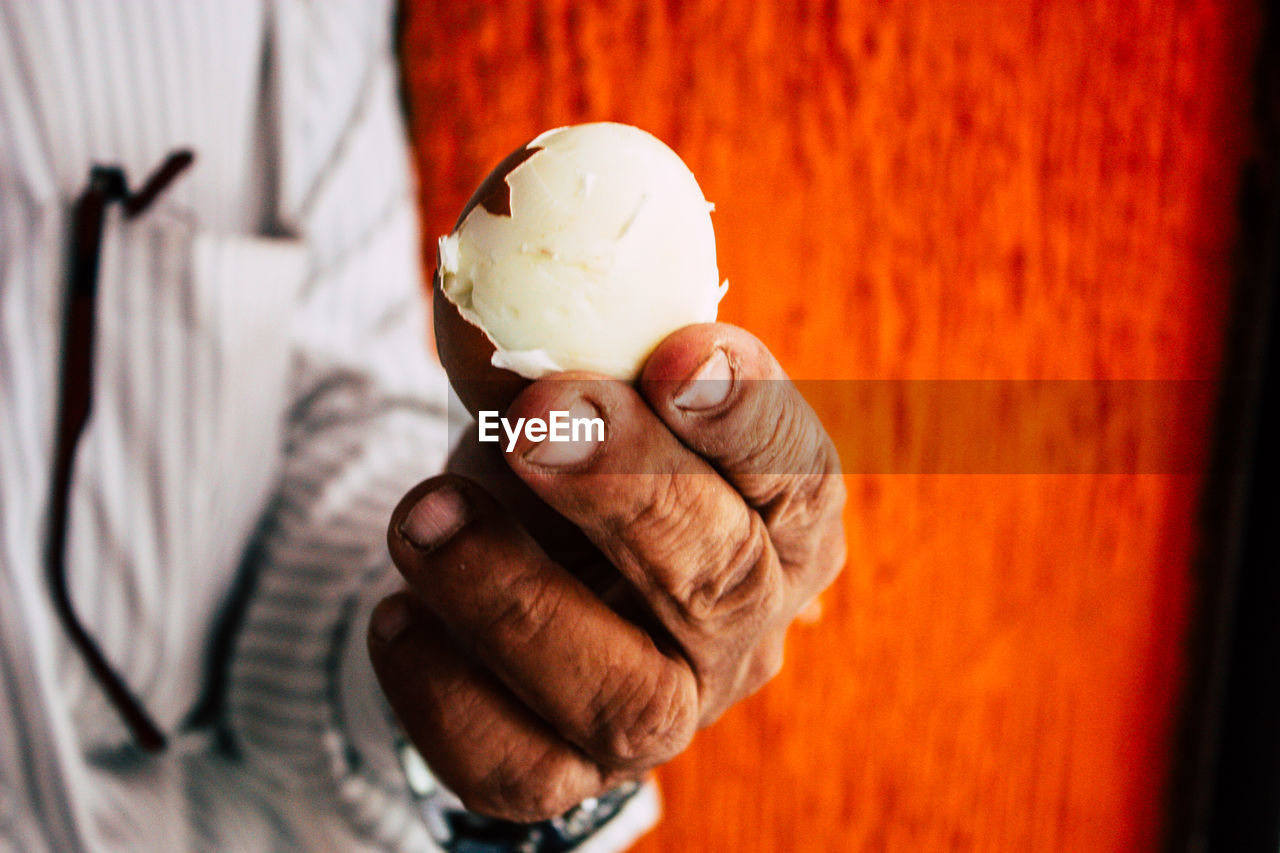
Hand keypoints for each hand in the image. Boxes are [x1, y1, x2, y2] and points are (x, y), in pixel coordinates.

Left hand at [367, 323, 845, 821]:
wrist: (513, 568)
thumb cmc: (561, 457)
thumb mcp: (576, 388)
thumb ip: (568, 346)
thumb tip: (505, 286)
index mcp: (778, 523)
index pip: (800, 476)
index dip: (746, 418)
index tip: (675, 352)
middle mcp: (742, 628)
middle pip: (723, 583)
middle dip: (627, 492)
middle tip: (534, 419)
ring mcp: (664, 712)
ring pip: (627, 697)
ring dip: (516, 599)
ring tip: (426, 514)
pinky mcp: (571, 773)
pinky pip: (518, 767)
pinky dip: (444, 690)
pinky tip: (397, 610)